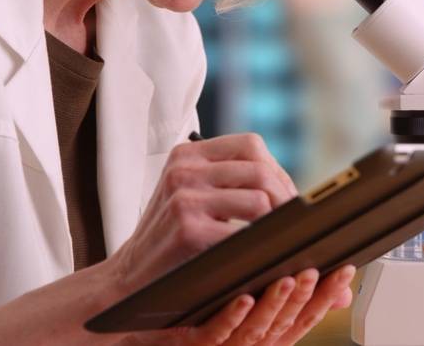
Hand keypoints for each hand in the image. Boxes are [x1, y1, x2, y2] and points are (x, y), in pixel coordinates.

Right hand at [109, 132, 297, 293]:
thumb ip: (228, 180)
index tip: (287, 197)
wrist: (128, 278)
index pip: (251, 144)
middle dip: (286, 199)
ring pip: (259, 200)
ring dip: (277, 223)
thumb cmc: (171, 238)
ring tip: (280, 239)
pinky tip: (263, 255)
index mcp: (187, 154)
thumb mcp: (190, 194)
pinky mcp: (188, 229)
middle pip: (260, 171)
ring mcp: (184, 198)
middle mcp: (184, 169)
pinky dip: (262, 245)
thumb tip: (291, 189)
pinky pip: (245, 232)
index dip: (278, 169)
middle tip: (295, 224)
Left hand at [119, 266, 355, 345]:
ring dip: (276, 305)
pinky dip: (233, 317)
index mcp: (266, 327)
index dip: (328, 294)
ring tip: (288, 278)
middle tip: (316, 270)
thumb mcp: (245, 293)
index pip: (306, 314)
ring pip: (258, 330)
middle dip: (307, 298)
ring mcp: (223, 344)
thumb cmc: (196, 303)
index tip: (344, 269)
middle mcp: (250, 339)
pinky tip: (242, 296)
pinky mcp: (193, 344)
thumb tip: (328, 266)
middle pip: (287, 323)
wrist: (138, 320)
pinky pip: (216, 334)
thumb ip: (285, 282)